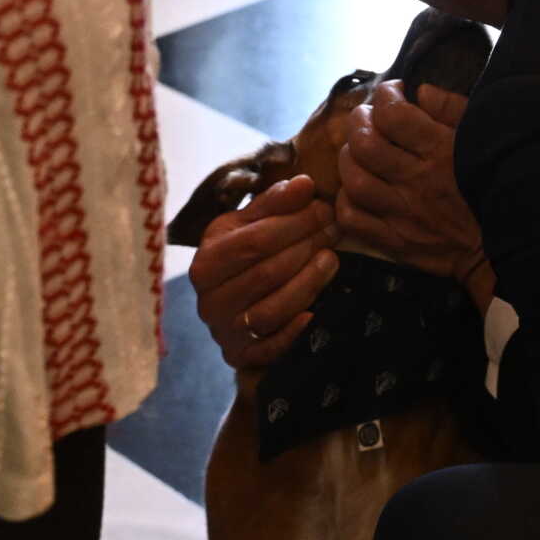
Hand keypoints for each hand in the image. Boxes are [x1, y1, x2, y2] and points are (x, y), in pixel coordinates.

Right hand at [188, 174, 339, 369]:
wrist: (228, 305)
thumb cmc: (240, 257)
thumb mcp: (245, 226)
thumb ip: (274, 204)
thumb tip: (305, 184)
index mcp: (205, 262)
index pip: (255, 240)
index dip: (294, 223)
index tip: (323, 208)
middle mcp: (209, 300)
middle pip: (266, 272)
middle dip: (306, 247)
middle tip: (334, 229)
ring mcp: (224, 331)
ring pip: (272, 309)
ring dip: (308, 283)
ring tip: (332, 259)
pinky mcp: (241, 356)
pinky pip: (271, 347)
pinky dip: (294, 331)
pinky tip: (316, 312)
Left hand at [337, 82, 483, 282]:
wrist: (500, 248)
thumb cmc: (494, 185)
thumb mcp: (483, 139)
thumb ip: (453, 109)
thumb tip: (421, 91)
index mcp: (441, 152)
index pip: (394, 115)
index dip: (386, 95)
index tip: (393, 93)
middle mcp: (418, 182)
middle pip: (364, 144)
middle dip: (358, 121)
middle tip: (367, 118)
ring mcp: (404, 214)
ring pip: (354, 179)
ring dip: (348, 158)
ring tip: (358, 151)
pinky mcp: (396, 242)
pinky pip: (352, 218)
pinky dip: (346, 200)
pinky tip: (357, 189)